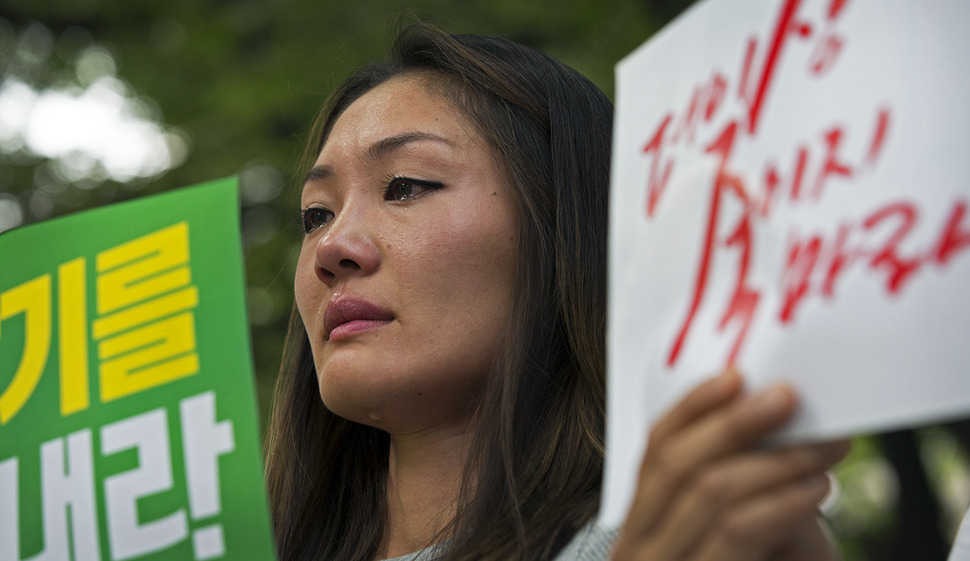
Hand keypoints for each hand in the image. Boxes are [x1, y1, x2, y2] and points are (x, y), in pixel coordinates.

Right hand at [611, 370, 849, 560]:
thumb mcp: (720, 537)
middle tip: (790, 399)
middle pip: (675, 464)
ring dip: (774, 460)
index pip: (653, 450)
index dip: (692, 408)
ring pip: (707, 491)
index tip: (737, 376)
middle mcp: (636, 549)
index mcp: (640, 527)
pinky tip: (813, 491)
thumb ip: (726, 488)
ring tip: (822, 449)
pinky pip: (735, 533)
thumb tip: (763, 416)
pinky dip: (778, 503)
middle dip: (736, 423)